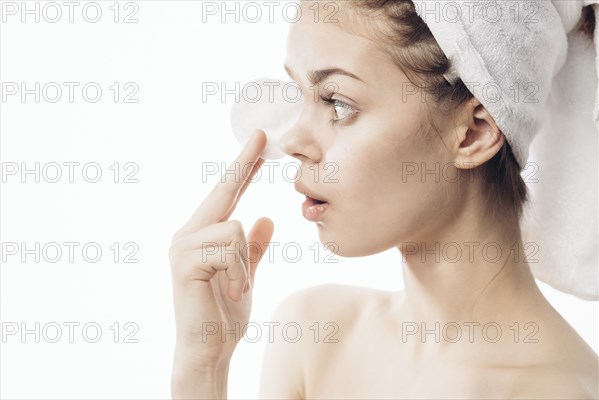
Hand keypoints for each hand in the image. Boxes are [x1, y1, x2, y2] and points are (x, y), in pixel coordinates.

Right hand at [169, 130, 273, 368]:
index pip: (226, 196)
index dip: (242, 169)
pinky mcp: (185, 262)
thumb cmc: (224, 314)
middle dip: (243, 163)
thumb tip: (266, 219)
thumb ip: (253, 248)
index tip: (259, 144)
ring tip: (238, 288)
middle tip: (260, 135)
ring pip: (233, 227)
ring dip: (244, 263)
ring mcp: (183, 247)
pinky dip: (240, 274)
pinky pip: (229, 248)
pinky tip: (234, 293)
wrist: (209, 349)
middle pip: (222, 192)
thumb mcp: (246, 274)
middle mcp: (187, 235)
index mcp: (202, 236)